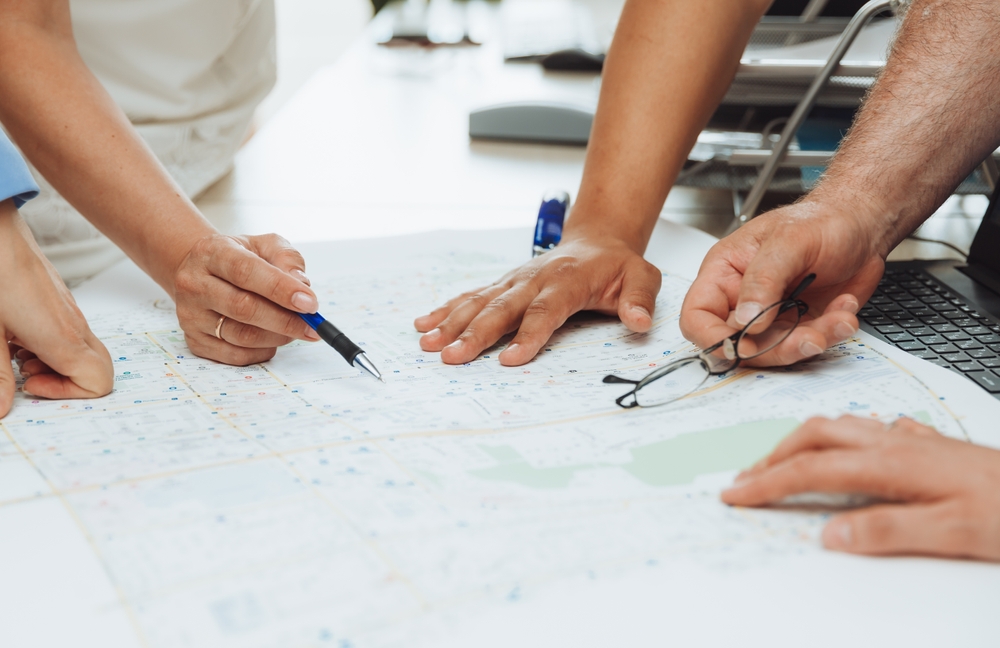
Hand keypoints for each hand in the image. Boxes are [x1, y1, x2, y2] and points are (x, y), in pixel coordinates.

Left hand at [0, 200, 112, 416]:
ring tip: (14, 353)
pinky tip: (14, 333)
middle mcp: (75, 326)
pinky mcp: (61, 302)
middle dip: (65, 383)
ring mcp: (72, 312)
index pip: (98, 384)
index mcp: (62, 337)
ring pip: (84, 353)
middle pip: (99, 371)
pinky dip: (48, 345)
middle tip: (25, 375)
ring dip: (54, 364)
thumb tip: (1, 409)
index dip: (67, 395)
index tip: (30, 386)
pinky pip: (71, 334)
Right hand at [173, 233, 321, 365]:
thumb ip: (287, 258)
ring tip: (294, 329)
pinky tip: (273, 340)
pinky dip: (262, 351)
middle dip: (286, 320)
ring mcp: (190, 315)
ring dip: (277, 337)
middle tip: (312, 325)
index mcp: (212, 252)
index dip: (280, 289)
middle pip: (243, 308)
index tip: (310, 303)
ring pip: (241, 336)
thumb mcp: (264, 245)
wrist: (202, 271)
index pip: (246, 272)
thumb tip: (302, 284)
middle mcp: (194, 283)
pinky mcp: (194, 340)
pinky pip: (234, 356)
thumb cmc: (239, 258)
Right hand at [414, 235, 661, 365]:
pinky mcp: (502, 285)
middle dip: (474, 334)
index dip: (527, 335)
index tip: (510, 359)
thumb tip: (639, 322)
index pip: (544, 310)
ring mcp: (513, 281)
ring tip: (428, 344)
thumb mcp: (642, 277)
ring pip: (478, 302)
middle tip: (451, 356)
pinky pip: (471, 297)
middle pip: (500, 308)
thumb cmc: (616, 265)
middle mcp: (532, 278)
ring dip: (451, 324)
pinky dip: (446, 310)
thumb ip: (640, 299)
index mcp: (566, 280)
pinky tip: (424, 324)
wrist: (596, 239)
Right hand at [679, 201, 885, 365]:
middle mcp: (743, 298)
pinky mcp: (800, 324)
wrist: (861, 225)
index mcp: (725, 273)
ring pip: (776, 350)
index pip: (698, 315)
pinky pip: (807, 344)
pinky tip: (844, 309)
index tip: (742, 345)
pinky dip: (831, 333)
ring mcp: (772, 315)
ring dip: (809, 341)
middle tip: (808, 336)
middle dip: (776, 346)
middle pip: (738, 342)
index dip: (713, 337)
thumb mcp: (788, 241)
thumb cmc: (820, 220)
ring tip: (837, 321)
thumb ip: (763, 280)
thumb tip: (747, 320)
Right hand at [722, 415, 999, 560]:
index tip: (735, 494)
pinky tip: (851, 449)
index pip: (812, 469)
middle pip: (817, 435)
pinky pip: (874, 430)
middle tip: (747, 478)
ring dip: (802, 442)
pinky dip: (845, 438)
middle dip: (773, 455)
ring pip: (841, 426)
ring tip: (781, 462)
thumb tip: (830, 533)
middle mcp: (898, 444)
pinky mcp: (932, 446)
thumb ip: (888, 530)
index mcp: (894, 464)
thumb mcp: (955, 534)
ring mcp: (915, 441)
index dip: (767, 482)